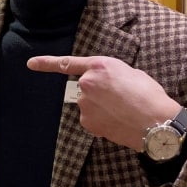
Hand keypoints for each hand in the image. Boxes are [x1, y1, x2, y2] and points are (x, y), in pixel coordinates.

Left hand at [27, 54, 180, 149]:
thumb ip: (111, 75)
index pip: (66, 63)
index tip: (31, 64)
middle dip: (99, 93)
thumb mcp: (131, 73)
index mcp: (99, 66)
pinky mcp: (88, 122)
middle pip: (86, 88)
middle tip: (122, 98)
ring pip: (90, 105)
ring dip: (102, 108)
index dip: (46, 63)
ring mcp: (85, 105)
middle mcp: (87, 83)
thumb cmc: (149, 96)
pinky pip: (92, 119)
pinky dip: (103, 120)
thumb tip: (107, 85)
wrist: (155, 123)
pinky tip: (119, 121)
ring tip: (124, 110)